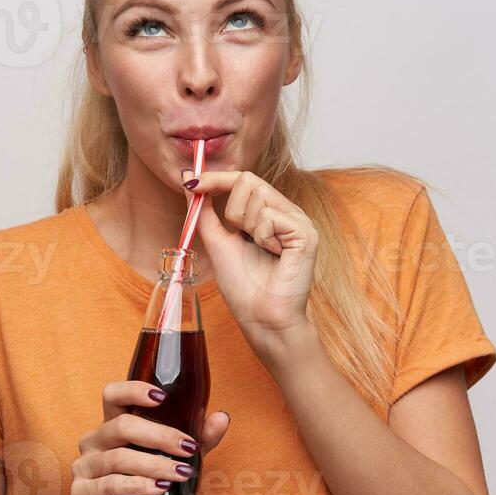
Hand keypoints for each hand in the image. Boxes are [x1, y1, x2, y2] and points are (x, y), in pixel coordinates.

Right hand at [72, 381, 230, 494]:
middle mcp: (93, 443)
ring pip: (119, 458)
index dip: (133, 390)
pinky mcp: (82, 493)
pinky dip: (136, 486)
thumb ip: (196, 441)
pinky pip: (110, 485)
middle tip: (188, 448)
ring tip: (182, 475)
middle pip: (122, 426)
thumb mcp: (172, 463)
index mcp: (111, 428)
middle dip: (160, 435)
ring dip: (154, 464)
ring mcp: (83, 468)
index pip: (112, 395)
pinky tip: (157, 490)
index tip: (161, 397)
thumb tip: (222, 417)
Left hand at [181, 169, 318, 354]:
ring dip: (248, 227)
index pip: (243, 179)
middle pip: (249, 180)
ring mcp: (299, 221)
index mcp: (268, 212)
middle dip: (233, 211)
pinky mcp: (307, 233)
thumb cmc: (243, 286)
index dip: (216, 177)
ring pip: (258, 196)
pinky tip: (273, 255)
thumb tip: (189, 180)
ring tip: (260, 250)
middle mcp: (286, 212)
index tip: (191, 182)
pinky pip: (271, 217)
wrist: (261, 317)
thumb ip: (204, 211)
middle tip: (240, 236)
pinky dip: (263, 237)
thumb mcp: (217, 241)